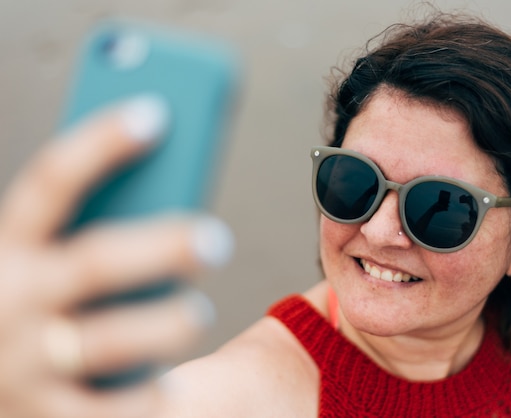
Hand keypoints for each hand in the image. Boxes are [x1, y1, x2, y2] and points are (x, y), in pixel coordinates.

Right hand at [0, 98, 232, 417]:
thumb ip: (91, 231)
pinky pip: (118, 409)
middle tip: (215, 239)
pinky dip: (152, 394)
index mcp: (9, 250)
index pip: (51, 181)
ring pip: (110, 339)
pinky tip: (166, 384)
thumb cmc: (33, 318)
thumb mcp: (42, 268)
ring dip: (167, 324)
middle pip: (93, 261)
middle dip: (160, 246)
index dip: (101, 142)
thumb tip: (173, 182)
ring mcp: (25, 366)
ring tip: (195, 313)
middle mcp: (10, 303)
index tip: (156, 112)